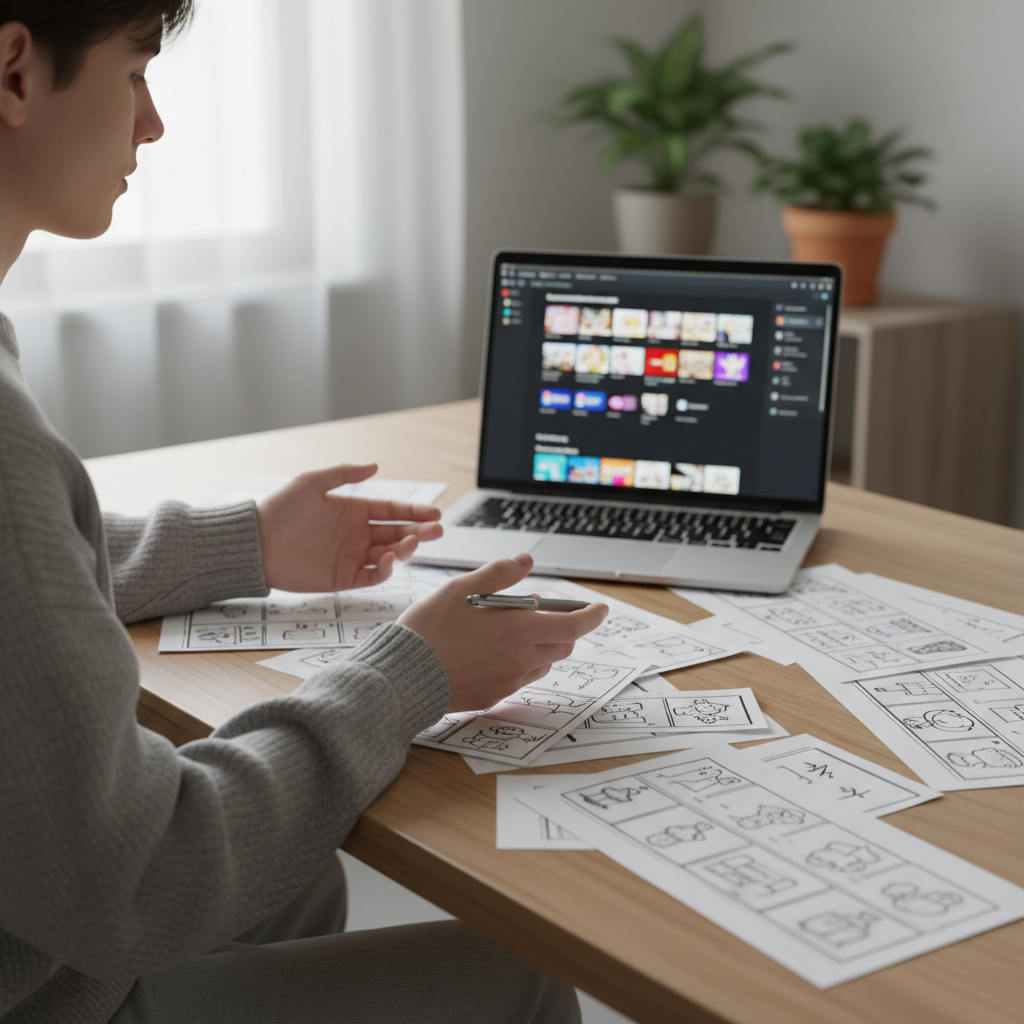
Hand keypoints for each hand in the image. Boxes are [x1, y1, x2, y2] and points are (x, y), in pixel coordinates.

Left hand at [256, 464, 442, 591]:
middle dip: (419, 532)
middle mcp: (356, 534)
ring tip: (411, 542)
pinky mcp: (343, 579)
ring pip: (389, 555)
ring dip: (404, 549)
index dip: (414, 512)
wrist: (255, 544)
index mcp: (353, 510)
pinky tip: (387, 559)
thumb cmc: (279, 510)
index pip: (391, 511)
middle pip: (397, 533)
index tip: (434, 513)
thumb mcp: (311, 482)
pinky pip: (371, 576)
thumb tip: (375, 466)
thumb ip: (344, 474)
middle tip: (437, 531)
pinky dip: (384, 571)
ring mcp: (351, 557)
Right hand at [397, 553, 607, 711]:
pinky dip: (520, 662)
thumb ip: (498, 574)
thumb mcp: (461, 588)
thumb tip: (526, 562)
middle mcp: (521, 659)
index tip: (601, 608)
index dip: (591, 616)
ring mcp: (508, 681)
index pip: (573, 625)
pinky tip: (494, 651)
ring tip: (513, 629)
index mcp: (518, 630)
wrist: (402, 676)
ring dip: (541, 645)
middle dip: (564, 627)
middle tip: (548, 612)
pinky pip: (520, 677)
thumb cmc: (429, 629)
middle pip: (562, 645)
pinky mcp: (494, 696)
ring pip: (543, 662)